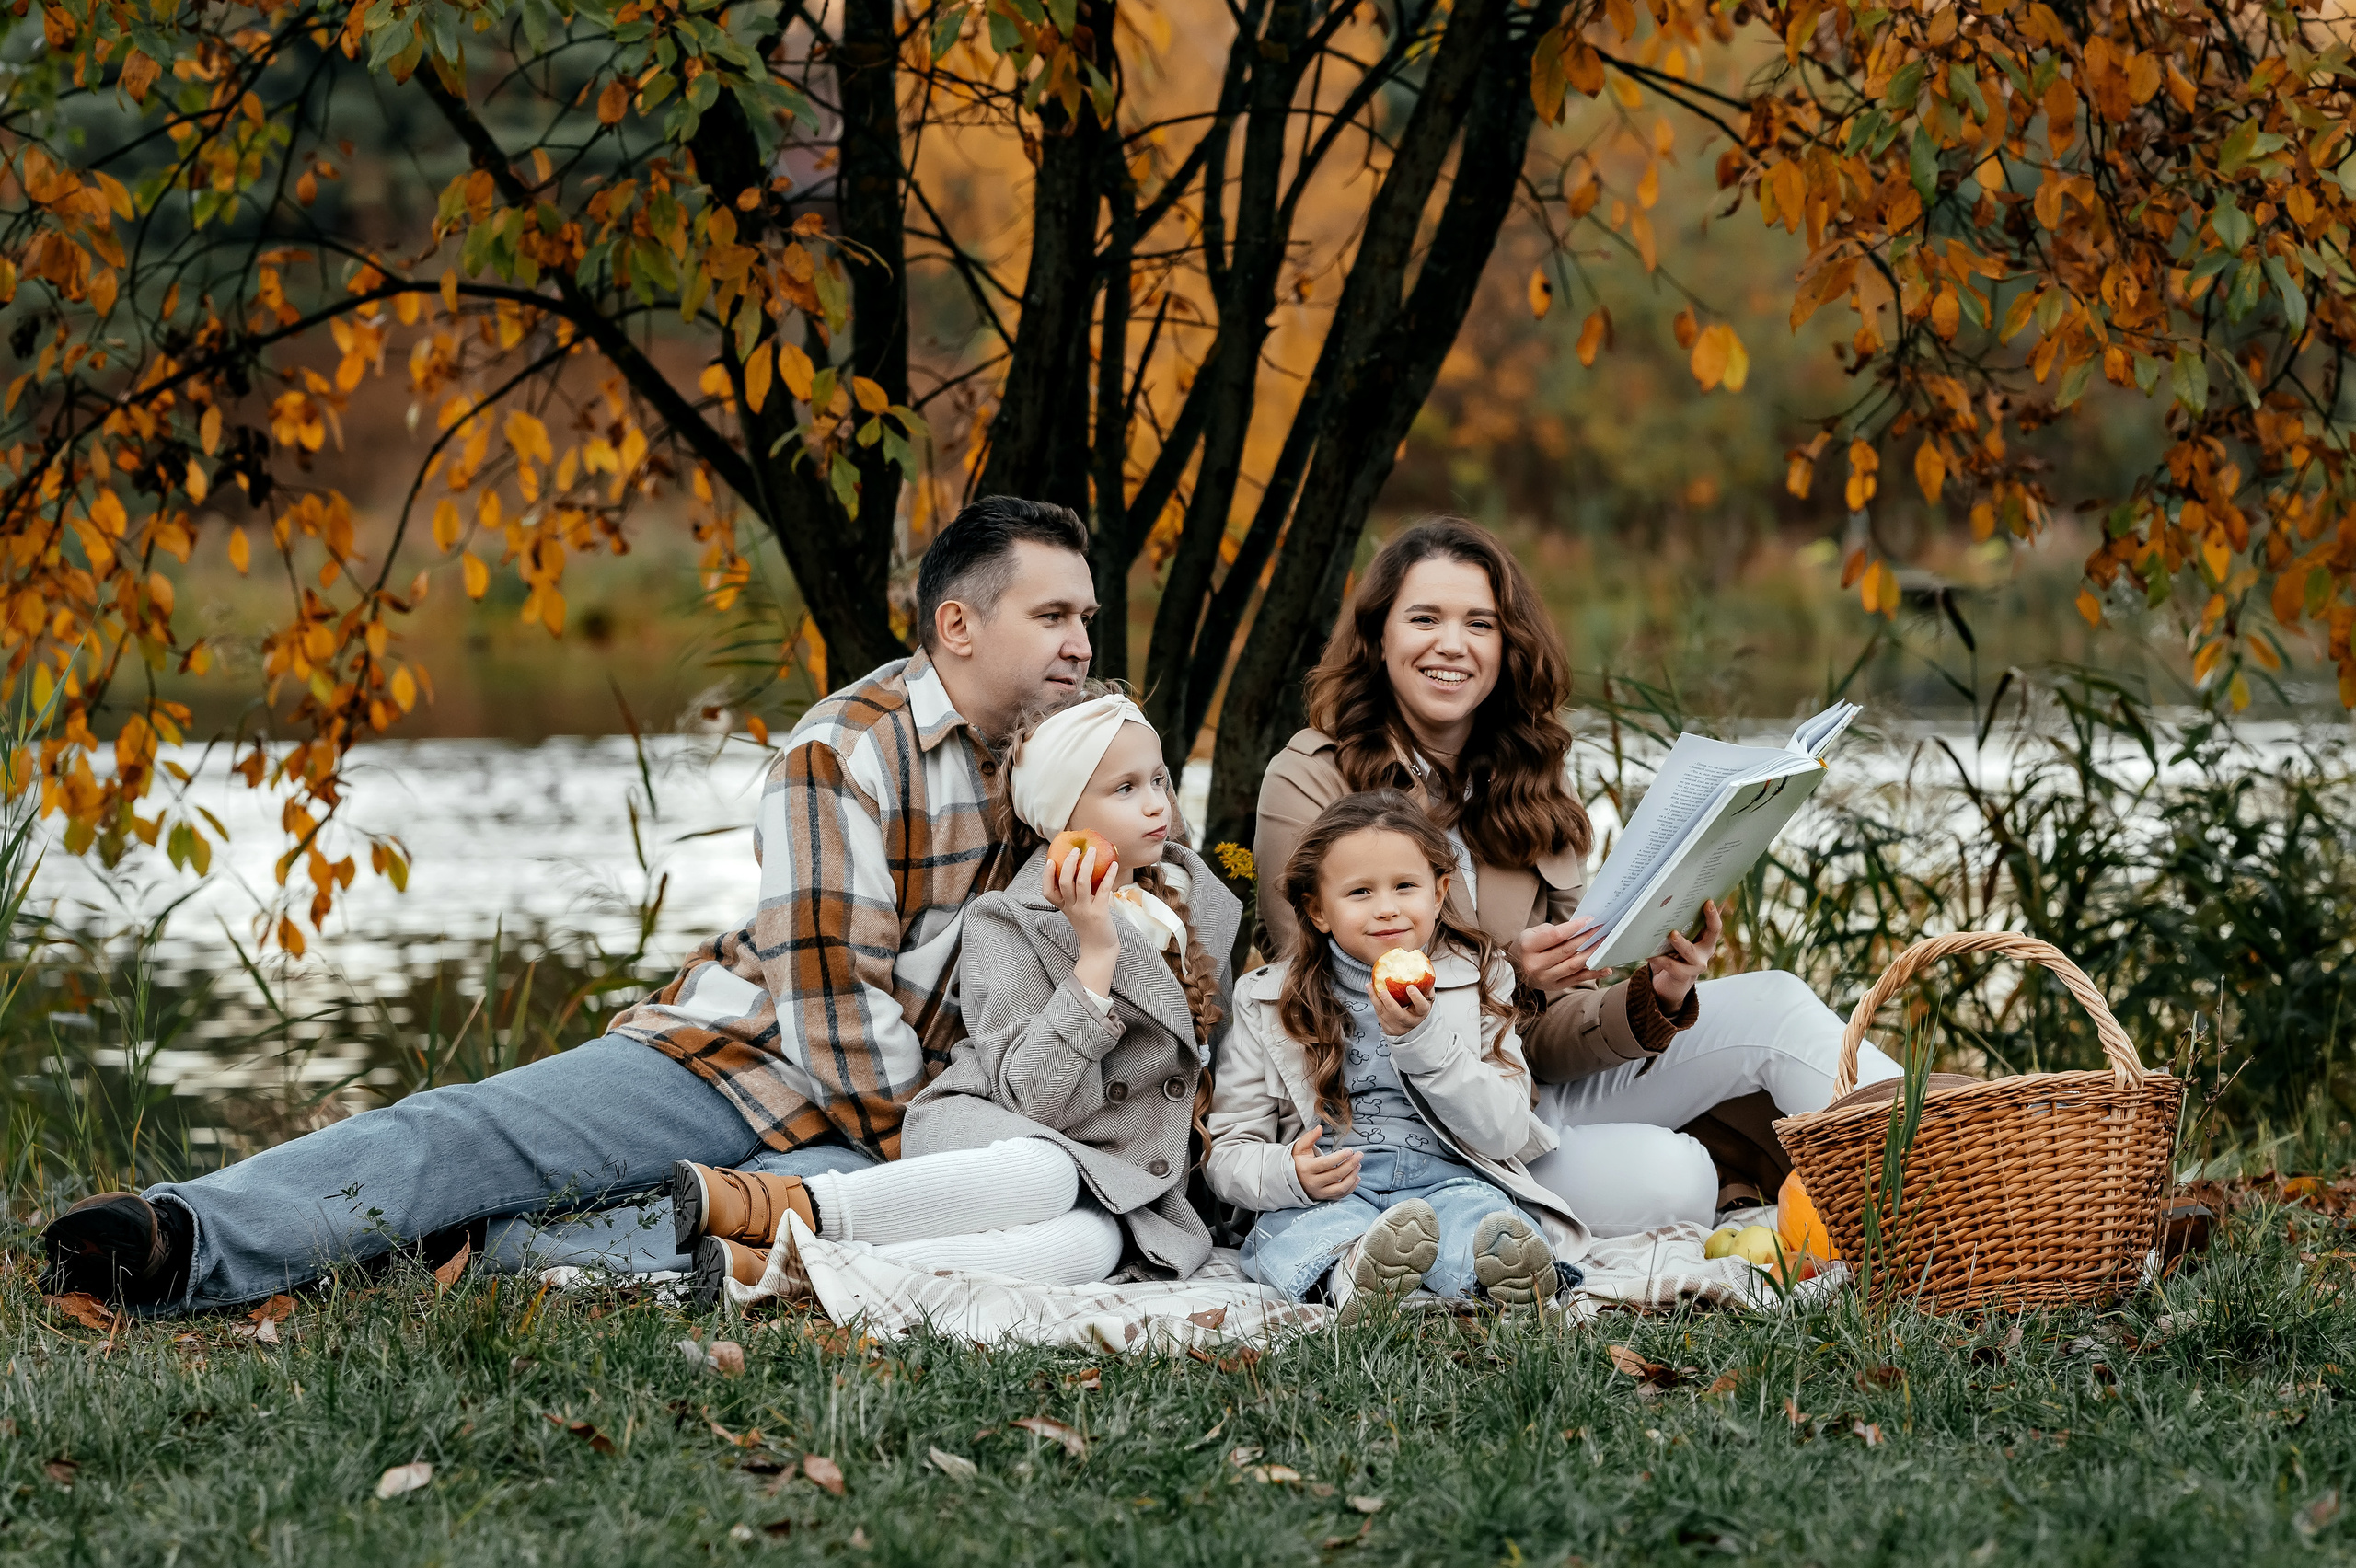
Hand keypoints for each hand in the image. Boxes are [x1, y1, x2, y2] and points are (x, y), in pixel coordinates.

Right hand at [1043, 842, 1120, 996]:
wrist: (1099, 950)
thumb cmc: (1090, 927)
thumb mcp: (1077, 912)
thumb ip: (1077, 896)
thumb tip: (1085, 869)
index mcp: (1064, 908)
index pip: (1047, 892)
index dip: (1046, 876)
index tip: (1049, 861)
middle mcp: (1072, 908)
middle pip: (1064, 882)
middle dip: (1068, 863)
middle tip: (1075, 850)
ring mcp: (1085, 910)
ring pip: (1082, 883)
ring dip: (1087, 864)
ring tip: (1093, 850)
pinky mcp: (1099, 912)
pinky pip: (1103, 890)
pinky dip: (1109, 875)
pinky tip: (1114, 865)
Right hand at [1291, 1123, 1360, 1200]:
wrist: (1290, 1180)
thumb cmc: (1298, 1161)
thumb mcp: (1300, 1148)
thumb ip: (1310, 1137)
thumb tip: (1320, 1128)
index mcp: (1307, 1169)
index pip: (1326, 1163)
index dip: (1340, 1157)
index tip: (1350, 1150)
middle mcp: (1313, 1183)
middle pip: (1336, 1175)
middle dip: (1351, 1164)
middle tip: (1360, 1155)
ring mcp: (1320, 1192)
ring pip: (1340, 1188)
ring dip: (1353, 1176)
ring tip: (1359, 1165)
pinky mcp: (1325, 1197)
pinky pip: (1341, 1195)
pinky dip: (1351, 1187)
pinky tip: (1357, 1177)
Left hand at [1368, 973, 1432, 1036]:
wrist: (1413, 1028)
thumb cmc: (1419, 1009)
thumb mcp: (1426, 1000)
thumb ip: (1426, 987)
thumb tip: (1425, 971)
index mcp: (1421, 1013)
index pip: (1421, 1006)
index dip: (1416, 998)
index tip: (1410, 987)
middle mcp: (1409, 1021)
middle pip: (1399, 1014)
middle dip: (1390, 1003)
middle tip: (1383, 991)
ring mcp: (1397, 1026)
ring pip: (1384, 1013)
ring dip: (1376, 999)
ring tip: (1370, 985)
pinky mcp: (1387, 1027)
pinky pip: (1378, 1012)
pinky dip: (1373, 1000)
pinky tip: (1370, 988)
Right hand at [1508, 917, 1605, 990]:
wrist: (1514, 969)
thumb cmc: (1525, 947)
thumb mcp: (1531, 933)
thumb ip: (1552, 931)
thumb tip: (1579, 929)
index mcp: (1528, 947)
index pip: (1555, 936)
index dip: (1574, 927)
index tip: (1589, 920)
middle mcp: (1535, 965)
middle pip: (1567, 950)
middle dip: (1587, 938)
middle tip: (1601, 929)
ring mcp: (1545, 978)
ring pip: (1574, 966)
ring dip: (1592, 954)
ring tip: (1605, 944)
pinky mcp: (1554, 987)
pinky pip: (1577, 979)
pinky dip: (1593, 974)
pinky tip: (1606, 968)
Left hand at [1646, 900, 1720, 1012]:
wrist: (1670, 985)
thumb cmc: (1674, 955)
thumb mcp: (1681, 939)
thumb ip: (1682, 924)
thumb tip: (1672, 900)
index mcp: (1706, 938)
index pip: (1715, 921)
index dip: (1717, 909)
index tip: (1715, 896)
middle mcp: (1706, 950)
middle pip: (1713, 932)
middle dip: (1711, 918)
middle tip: (1707, 904)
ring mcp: (1696, 964)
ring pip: (1690, 951)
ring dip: (1681, 942)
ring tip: (1672, 934)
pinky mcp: (1683, 975)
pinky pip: (1671, 965)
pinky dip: (1658, 958)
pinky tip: (1648, 953)